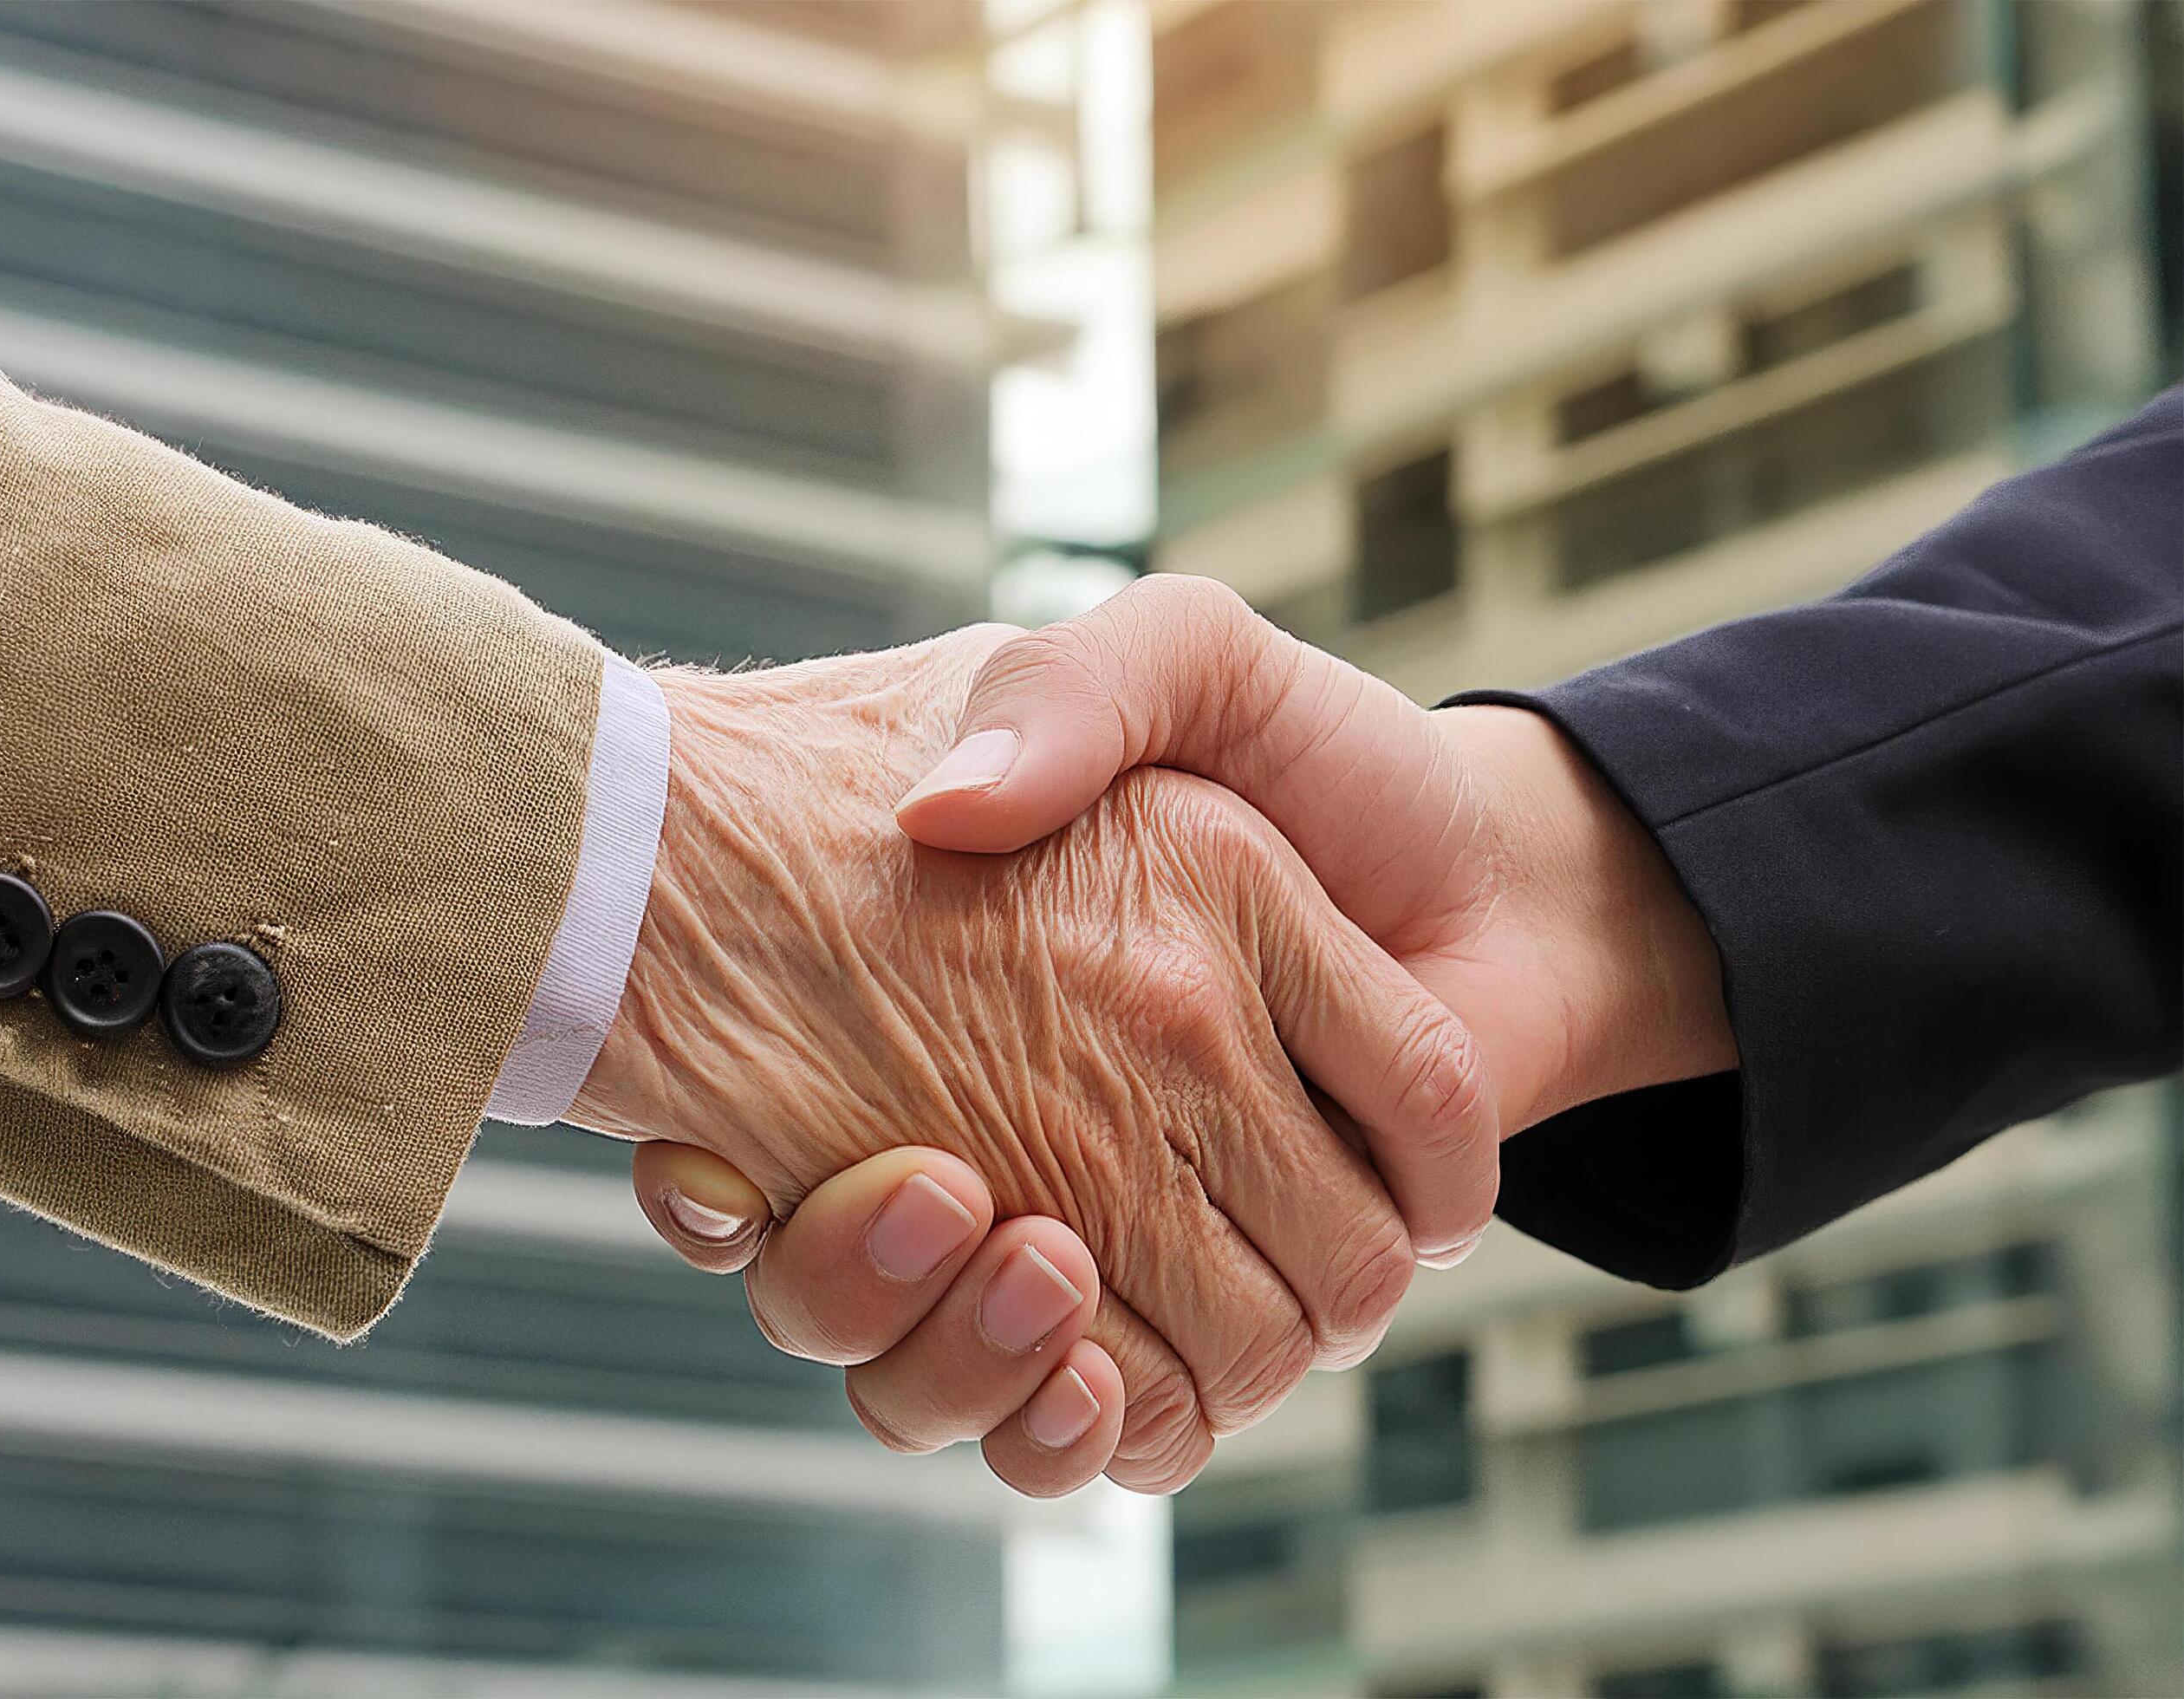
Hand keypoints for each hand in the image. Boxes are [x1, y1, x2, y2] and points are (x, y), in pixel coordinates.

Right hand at [652, 578, 1735, 1497]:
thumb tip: (949, 814)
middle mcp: (1030, 1120)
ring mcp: (1113, 1223)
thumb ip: (1077, 693)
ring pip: (982, 1367)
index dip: (722, 1169)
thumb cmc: (1337, 760)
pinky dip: (1093, 1427)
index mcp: (984, 991)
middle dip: (869, 1275)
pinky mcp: (1200, 1304)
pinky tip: (1095, 1373)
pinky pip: (1110, 1422)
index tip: (712, 1153)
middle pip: (876, 1280)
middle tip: (925, 1192)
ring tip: (1038, 1261)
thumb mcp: (1189, 657)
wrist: (1504, 863)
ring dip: (978, 1358)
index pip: (778, 1130)